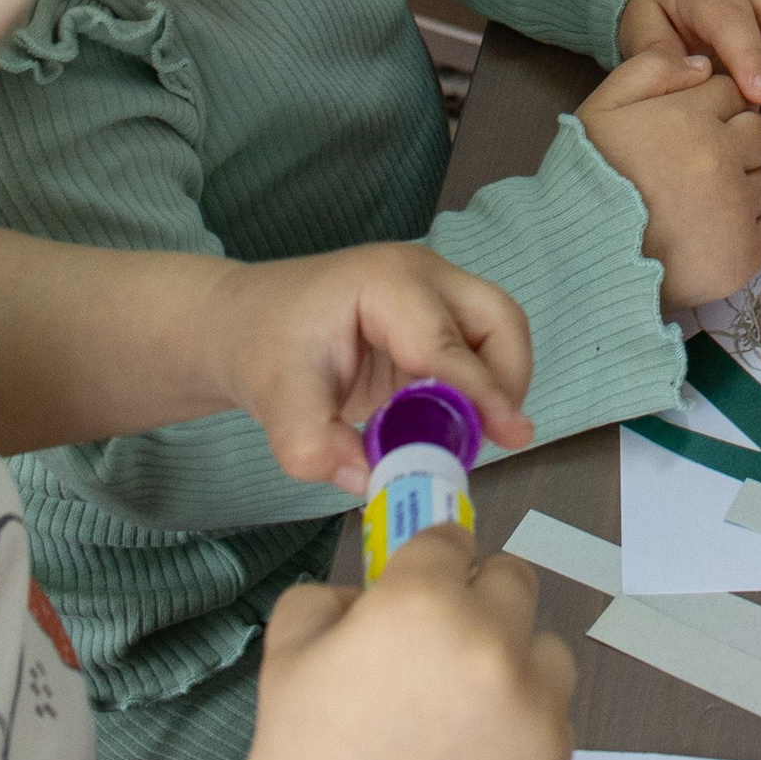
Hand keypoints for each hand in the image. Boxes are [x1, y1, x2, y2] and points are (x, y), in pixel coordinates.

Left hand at [215, 247, 534, 496]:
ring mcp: (435, 291)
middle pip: (499, 319)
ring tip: (466, 436)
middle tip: (494, 439)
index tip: (512, 437)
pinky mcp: (437, 316)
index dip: (480, 394)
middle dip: (505, 381)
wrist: (248, 322)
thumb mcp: (275, 402)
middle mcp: (423, 276)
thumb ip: (314, 446)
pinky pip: (480, 347)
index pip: (446, 343)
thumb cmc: (263, 348)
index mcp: (385, 284)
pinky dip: (481, 385)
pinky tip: (450, 424)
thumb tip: (373, 483)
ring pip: (500, 330)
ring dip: (498, 384)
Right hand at [227, 527, 573, 759]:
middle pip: (513, 581)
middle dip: (479, 602)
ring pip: (546, 650)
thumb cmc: (300, 752)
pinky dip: (523, 728)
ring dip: (514, 663)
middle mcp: (490, 641)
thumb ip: (340, 590)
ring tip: (464, 709)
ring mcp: (531, 705)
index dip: (430, 565)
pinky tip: (475, 757)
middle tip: (442, 649)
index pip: (452, 541)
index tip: (419, 591)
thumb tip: (385, 588)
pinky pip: (553, 717)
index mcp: (423, 599)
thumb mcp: (292, 642)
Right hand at [578, 48, 760, 304]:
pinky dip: (747, 233)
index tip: (689, 133)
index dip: (712, 110)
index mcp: (691, 117)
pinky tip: (710, 237)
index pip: (731, 93)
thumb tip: (702, 65)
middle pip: (760, 134)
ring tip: (697, 209)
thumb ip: (650, 70)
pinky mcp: (744, 254)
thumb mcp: (601, 109)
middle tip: (698, 171)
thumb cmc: (587, 183)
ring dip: (741, 189)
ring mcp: (737, 207)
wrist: (580, 261)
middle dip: (737, 144)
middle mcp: (722, 156)